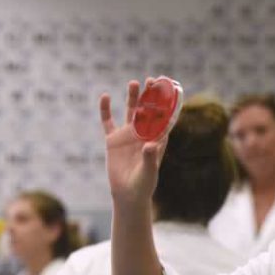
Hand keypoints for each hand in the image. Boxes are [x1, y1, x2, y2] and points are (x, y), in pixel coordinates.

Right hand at [101, 80, 167, 207]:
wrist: (127, 194)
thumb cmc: (143, 185)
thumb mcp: (148, 172)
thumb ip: (149, 158)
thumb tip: (150, 145)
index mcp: (156, 140)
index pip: (163, 119)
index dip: (165, 104)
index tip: (168, 90)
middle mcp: (143, 134)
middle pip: (147, 111)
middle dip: (150, 96)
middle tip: (152, 80)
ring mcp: (127, 136)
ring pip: (130, 112)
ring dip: (133, 98)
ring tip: (134, 83)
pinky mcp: (113, 141)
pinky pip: (108, 122)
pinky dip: (106, 110)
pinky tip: (105, 97)